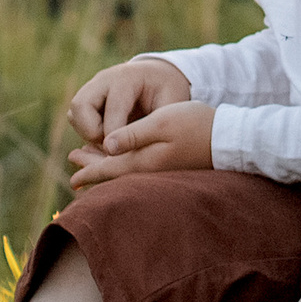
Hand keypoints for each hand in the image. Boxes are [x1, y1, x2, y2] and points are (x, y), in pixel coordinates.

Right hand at [66, 58, 193, 147]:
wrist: (161, 77)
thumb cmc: (168, 93)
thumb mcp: (172, 106)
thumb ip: (154, 126)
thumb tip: (129, 154)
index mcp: (127, 77)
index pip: (112, 109)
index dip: (117, 137)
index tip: (125, 155)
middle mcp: (103, 79)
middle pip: (80, 106)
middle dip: (93, 133)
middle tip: (114, 146)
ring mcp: (92, 87)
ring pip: (74, 114)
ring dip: (88, 134)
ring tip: (114, 142)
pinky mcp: (87, 97)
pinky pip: (75, 118)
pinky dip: (87, 132)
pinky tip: (109, 138)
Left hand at [67, 101, 215, 189]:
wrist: (229, 138)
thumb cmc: (196, 125)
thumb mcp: (162, 123)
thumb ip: (134, 134)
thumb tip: (107, 145)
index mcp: (144, 161)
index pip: (108, 169)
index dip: (88, 171)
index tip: (72, 178)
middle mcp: (150, 170)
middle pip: (114, 172)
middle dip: (93, 166)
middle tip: (73, 158)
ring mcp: (161, 170)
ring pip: (126, 169)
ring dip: (107, 163)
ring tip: (91, 155)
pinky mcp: (170, 165)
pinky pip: (138, 167)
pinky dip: (124, 161)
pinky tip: (123, 154)